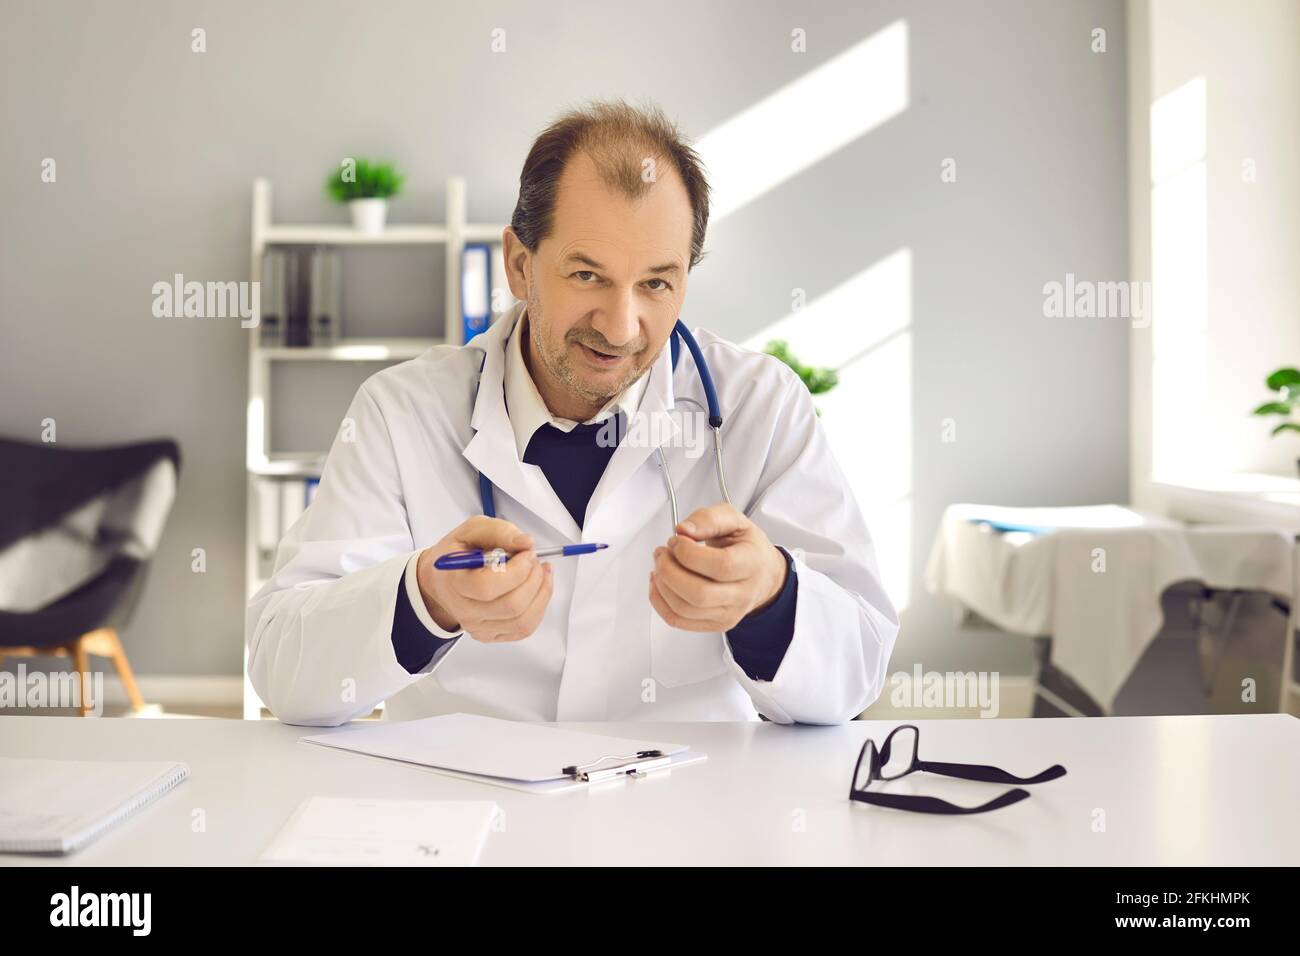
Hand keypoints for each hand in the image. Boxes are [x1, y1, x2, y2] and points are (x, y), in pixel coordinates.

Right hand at [416, 517, 553, 642]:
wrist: (443, 579)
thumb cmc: (458, 553)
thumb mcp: (473, 530)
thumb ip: (500, 532)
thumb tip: (525, 542)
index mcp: (455, 582)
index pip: (488, 587)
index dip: (516, 571)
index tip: (526, 553)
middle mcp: (465, 610)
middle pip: (511, 606)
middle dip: (534, 579)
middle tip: (535, 560)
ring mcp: (478, 627)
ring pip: (522, 621)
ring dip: (541, 593)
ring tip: (540, 572)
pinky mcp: (491, 635)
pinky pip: (524, 629)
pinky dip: (539, 607)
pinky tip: (537, 588)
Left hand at [648, 504, 787, 631]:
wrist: (762, 574)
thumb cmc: (747, 547)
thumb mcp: (734, 521)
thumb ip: (708, 519)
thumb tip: (684, 530)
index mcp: (752, 564)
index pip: (720, 566)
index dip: (689, 553)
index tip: (677, 540)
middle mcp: (743, 594)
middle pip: (699, 593)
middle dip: (669, 570)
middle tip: (663, 553)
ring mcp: (728, 614)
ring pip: (684, 609)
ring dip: (662, 584)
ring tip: (661, 564)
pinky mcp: (714, 625)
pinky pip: (677, 620)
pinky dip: (659, 601)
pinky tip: (659, 583)